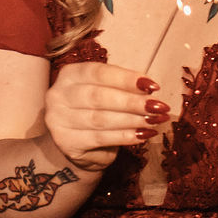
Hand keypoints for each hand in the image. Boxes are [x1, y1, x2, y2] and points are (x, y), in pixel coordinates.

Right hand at [43, 61, 167, 172]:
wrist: (79, 144)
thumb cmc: (96, 111)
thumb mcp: (106, 91)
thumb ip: (121, 87)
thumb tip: (149, 89)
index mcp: (70, 74)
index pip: (99, 72)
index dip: (126, 79)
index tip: (152, 86)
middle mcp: (59, 95)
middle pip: (99, 97)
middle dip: (132, 102)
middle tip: (158, 107)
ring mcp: (59, 120)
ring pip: (101, 119)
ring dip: (132, 120)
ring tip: (154, 121)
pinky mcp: (67, 142)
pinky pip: (101, 138)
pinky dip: (125, 136)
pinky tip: (142, 135)